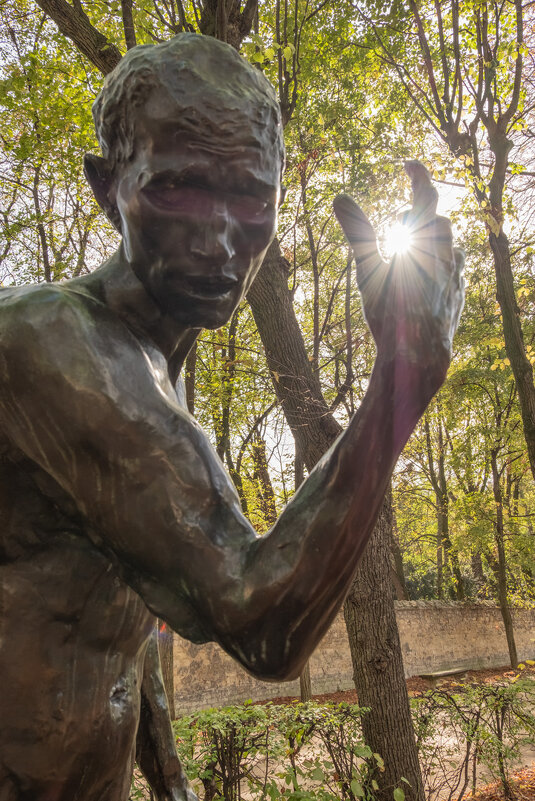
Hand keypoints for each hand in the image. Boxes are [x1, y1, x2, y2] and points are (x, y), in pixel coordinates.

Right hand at [333, 161, 463, 387]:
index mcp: (423, 241)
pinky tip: (427, 278)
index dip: (419, 175)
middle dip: (420, 218)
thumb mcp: (367, 272)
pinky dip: (441, 264)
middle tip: (402, 222)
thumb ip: (357, 232)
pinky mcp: (460, 293)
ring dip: (433, 241)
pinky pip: (455, 269)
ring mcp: (457, 274)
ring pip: (451, 245)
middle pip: (439, 221)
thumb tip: (339, 197)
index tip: (410, 164)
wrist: (418, 355)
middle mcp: (446, 253)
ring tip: (413, 251)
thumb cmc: (389, 314)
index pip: (426, 195)